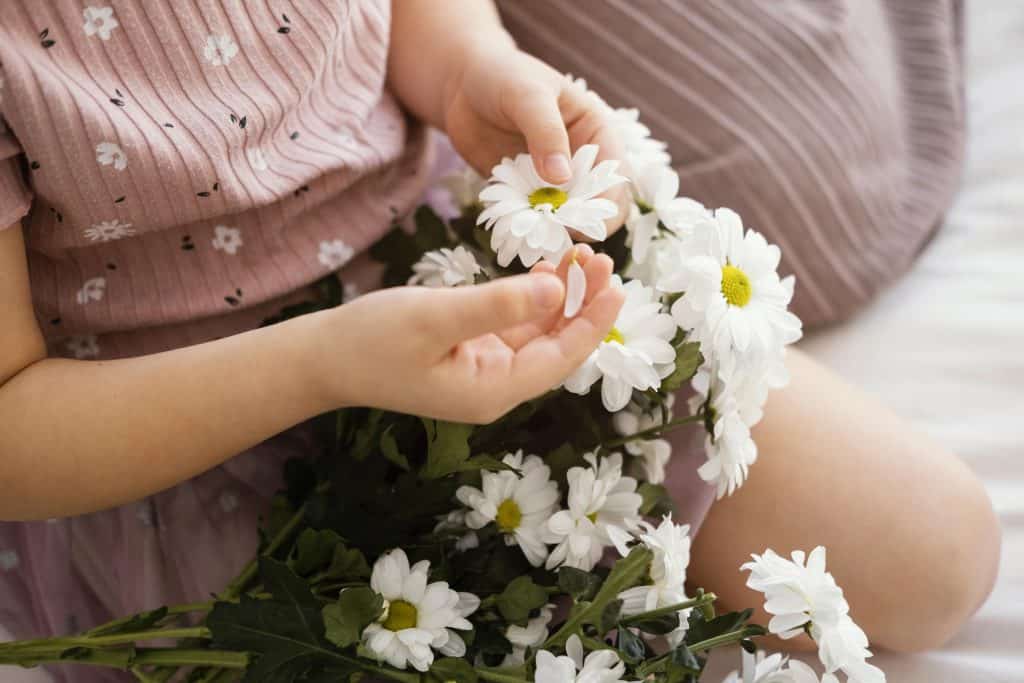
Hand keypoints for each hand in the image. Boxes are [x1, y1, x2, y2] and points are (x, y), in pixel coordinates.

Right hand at [318, 248, 623, 422]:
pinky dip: (533, 299)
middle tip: (600, 257)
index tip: (616, 284)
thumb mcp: (437, 316)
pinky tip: (546, 270)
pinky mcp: (471, 354)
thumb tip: (556, 287)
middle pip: (556, 346)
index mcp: (494, 390)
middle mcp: (497, 387)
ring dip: (560, 297)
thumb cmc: (372, 339)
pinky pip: (516, 327)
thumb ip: (497, 304)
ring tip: (580, 255)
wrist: (324, 358)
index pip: (561, 358)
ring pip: (539, 334)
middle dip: (581, 303)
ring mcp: (485, 372)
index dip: (592, 321)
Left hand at [443, 45, 628, 232]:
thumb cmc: (505, 76)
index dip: (603, 203)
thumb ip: (545, 133)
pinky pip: (532, 219)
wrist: (463, 84)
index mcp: (597, 135)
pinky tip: (508, 228)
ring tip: (527, 235)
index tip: (580, 221)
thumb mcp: (528, 96)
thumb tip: (561, 178)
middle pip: (596, 208)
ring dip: (549, 231)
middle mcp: (582, 163)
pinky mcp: (526, 194)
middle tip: (552, 233)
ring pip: (564, 219)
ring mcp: (553, 182)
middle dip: (579, 225)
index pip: (615, 178)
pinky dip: (523, 228)